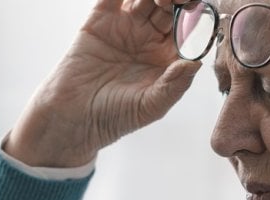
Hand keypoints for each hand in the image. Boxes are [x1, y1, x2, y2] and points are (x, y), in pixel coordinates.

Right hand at [5, 0, 200, 166]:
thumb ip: (174, 85)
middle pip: (170, 6)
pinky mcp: (100, 20)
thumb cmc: (114, 117)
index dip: (194, 14)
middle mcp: (149, 38)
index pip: (188, 28)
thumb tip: (196, 63)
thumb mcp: (151, 106)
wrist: (73, 117)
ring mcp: (125, 26)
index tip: (194, 8)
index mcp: (166, 57)